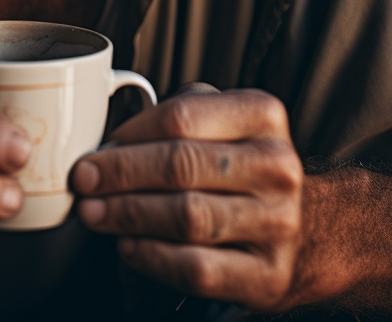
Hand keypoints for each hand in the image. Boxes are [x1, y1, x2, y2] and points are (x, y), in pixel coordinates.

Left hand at [71, 84, 303, 310]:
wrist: (308, 228)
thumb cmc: (241, 166)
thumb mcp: (222, 122)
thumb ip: (175, 117)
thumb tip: (108, 143)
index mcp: (262, 116)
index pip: (182, 117)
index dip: (129, 134)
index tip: (94, 149)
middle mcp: (277, 167)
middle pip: (181, 166)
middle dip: (120, 174)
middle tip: (83, 181)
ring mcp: (278, 223)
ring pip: (187, 217)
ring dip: (129, 215)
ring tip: (95, 213)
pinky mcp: (268, 275)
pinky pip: (197, 268)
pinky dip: (153, 257)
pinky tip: (128, 246)